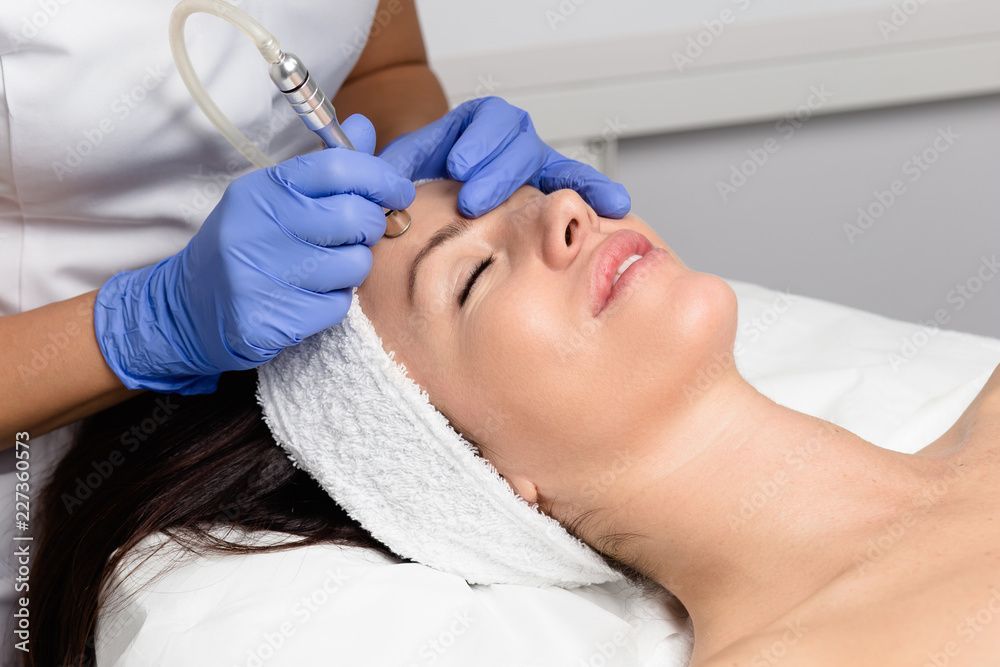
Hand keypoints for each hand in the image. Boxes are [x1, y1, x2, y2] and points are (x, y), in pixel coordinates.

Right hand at [93, 115, 413, 393]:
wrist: (189, 307)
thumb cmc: (248, 244)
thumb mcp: (274, 197)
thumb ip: (324, 167)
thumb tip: (364, 127)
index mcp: (263, 189)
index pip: (337, 168)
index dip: (380, 178)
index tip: (398, 191)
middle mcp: (259, 227)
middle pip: (354, 218)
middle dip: (371, 227)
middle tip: (360, 234)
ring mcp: (261, 275)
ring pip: (353, 265)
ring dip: (352, 268)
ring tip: (326, 268)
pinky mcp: (269, 318)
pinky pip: (337, 306)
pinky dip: (334, 303)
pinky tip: (309, 297)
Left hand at [379, 96, 630, 218]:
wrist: (442, 196)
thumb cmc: (425, 179)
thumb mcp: (405, 166)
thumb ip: (391, 168)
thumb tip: (382, 183)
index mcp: (478, 123)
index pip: (486, 118)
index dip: (475, 142)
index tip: (457, 166)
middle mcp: (512, 138)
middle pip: (518, 142)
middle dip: (497, 173)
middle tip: (474, 202)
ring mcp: (537, 162)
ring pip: (554, 165)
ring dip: (562, 185)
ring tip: (568, 206)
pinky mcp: (554, 188)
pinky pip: (579, 186)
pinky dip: (597, 193)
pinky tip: (617, 207)